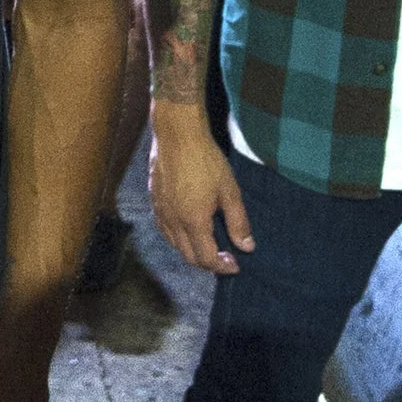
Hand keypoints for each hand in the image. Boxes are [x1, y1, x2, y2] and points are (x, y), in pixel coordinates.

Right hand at [150, 106, 252, 272]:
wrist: (177, 134)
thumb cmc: (206, 160)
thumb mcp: (229, 191)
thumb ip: (238, 222)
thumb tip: (247, 247)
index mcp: (193, 221)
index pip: (206, 258)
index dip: (222, 266)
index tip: (235, 265)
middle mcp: (173, 222)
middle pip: (188, 256)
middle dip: (207, 263)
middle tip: (224, 257)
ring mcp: (161, 212)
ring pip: (174, 244)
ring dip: (192, 251)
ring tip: (208, 244)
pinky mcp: (154, 201)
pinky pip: (164, 230)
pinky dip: (177, 238)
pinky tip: (188, 228)